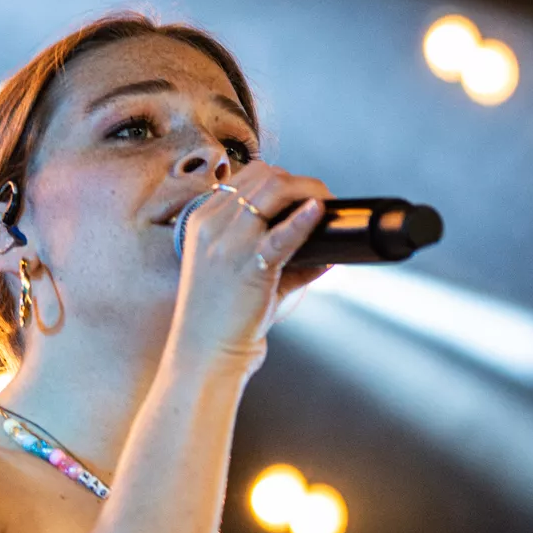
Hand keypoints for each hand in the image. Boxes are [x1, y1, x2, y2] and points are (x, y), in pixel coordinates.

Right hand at [168, 164, 330, 371]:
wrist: (205, 355)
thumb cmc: (222, 320)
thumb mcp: (244, 278)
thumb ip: (285, 261)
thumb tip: (328, 253)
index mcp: (203, 220)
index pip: (249, 177)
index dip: (283, 179)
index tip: (305, 193)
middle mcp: (212, 225)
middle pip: (265, 177)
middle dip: (301, 181)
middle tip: (326, 198)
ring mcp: (227, 243)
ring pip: (274, 191)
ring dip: (309, 191)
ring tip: (329, 204)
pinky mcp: (247, 266)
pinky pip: (280, 234)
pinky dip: (303, 220)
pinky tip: (318, 212)